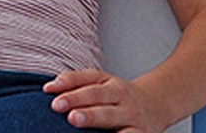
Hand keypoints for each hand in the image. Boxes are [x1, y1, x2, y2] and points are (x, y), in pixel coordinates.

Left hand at [44, 69, 165, 131]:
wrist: (156, 106)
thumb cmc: (118, 97)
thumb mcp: (101, 83)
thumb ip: (75, 81)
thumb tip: (49, 87)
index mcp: (112, 86)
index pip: (91, 86)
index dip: (71, 90)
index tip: (51, 97)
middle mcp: (124, 102)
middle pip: (103, 103)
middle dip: (87, 111)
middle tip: (70, 116)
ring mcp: (134, 120)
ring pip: (116, 123)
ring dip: (99, 123)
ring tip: (79, 124)